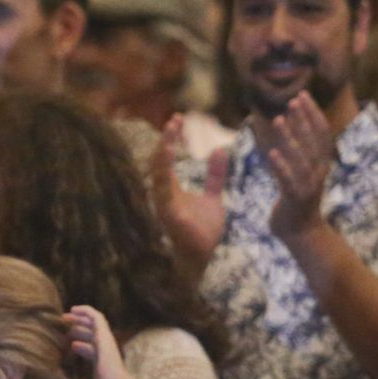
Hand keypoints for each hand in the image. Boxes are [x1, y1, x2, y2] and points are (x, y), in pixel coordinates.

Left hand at [65, 304, 133, 378]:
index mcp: (103, 365)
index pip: (92, 351)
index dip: (80, 347)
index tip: (69, 345)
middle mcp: (106, 352)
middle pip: (92, 336)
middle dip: (78, 330)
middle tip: (63, 326)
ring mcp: (106, 343)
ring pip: (93, 324)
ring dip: (80, 319)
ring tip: (65, 316)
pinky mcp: (105, 335)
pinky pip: (97, 317)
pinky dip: (86, 311)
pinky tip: (74, 309)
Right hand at [150, 115, 226, 274]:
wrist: (202, 259)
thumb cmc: (203, 232)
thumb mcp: (212, 197)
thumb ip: (214, 175)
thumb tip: (219, 150)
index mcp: (171, 190)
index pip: (166, 159)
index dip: (170, 139)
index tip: (178, 119)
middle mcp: (164, 195)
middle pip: (158, 163)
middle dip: (165, 141)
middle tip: (174, 119)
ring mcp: (164, 206)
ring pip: (158, 175)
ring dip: (162, 154)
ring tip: (169, 133)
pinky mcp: (169, 216)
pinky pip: (164, 193)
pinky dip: (164, 175)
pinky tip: (168, 161)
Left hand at [266, 92, 333, 239]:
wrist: (301, 232)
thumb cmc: (297, 199)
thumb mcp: (301, 172)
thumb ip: (298, 152)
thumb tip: (288, 127)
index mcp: (320, 164)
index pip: (320, 133)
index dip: (313, 113)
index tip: (303, 95)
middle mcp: (318, 172)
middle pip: (313, 140)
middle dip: (304, 118)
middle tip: (293, 99)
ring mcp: (308, 185)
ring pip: (300, 157)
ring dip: (290, 137)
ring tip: (279, 119)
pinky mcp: (295, 199)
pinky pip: (288, 181)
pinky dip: (281, 167)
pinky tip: (271, 153)